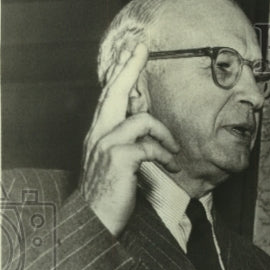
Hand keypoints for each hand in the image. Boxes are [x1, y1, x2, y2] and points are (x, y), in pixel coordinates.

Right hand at [79, 43, 179, 235]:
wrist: (95, 221)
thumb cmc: (111, 195)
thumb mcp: (119, 164)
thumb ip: (131, 143)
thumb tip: (151, 130)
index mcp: (99, 133)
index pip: (110, 96)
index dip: (121, 72)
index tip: (132, 51)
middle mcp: (98, 134)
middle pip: (115, 92)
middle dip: (129, 67)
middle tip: (141, 48)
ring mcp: (106, 144)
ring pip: (142, 120)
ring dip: (164, 135)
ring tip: (174, 153)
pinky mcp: (118, 158)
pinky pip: (148, 146)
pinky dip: (164, 155)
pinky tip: (170, 166)